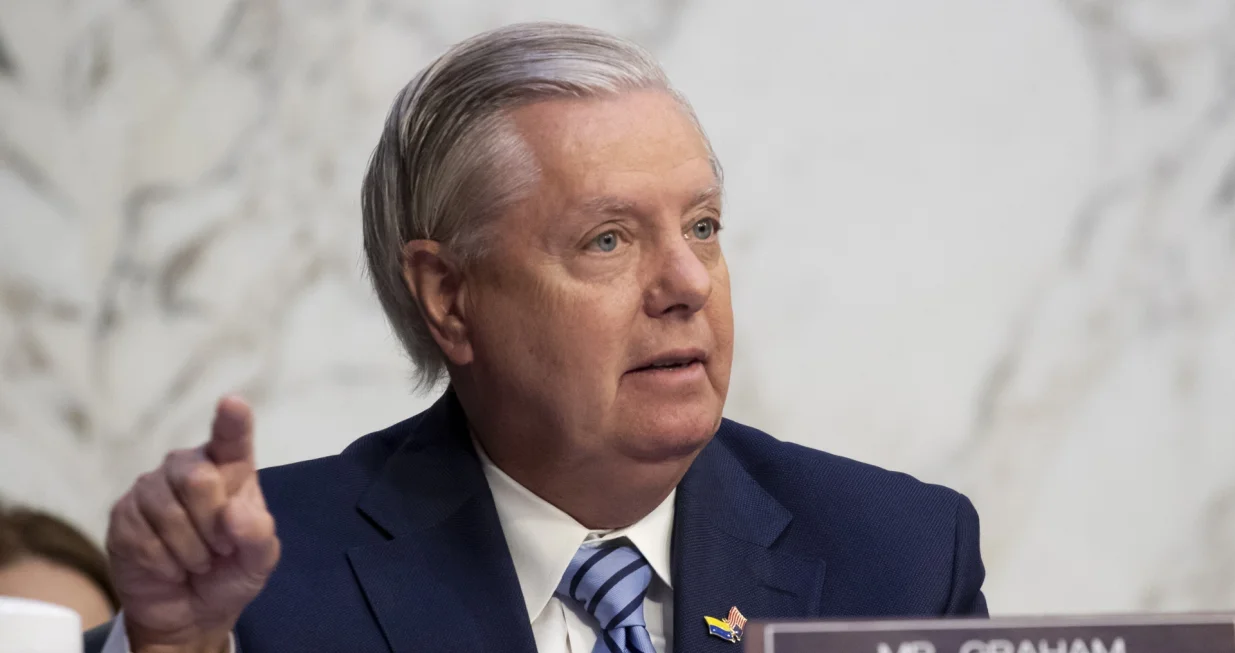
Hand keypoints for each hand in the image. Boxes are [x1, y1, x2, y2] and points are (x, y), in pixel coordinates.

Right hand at [106, 396, 279, 652]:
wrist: (189, 609)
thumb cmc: (230, 571)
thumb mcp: (259, 560)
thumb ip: (258, 536)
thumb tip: (234, 513)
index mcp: (231, 467)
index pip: (231, 437)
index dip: (232, 421)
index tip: (232, 404)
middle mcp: (189, 466)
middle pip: (199, 479)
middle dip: (214, 526)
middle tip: (221, 548)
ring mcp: (152, 487)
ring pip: (169, 512)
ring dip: (191, 551)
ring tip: (197, 561)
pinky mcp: (123, 514)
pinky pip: (144, 539)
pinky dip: (165, 564)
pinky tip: (171, 567)